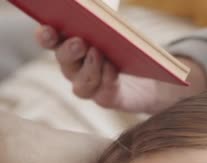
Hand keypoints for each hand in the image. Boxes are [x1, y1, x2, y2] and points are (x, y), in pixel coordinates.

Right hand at [34, 26, 206, 113]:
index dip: (46, 36)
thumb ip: (103, 23)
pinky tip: (112, 69)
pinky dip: (106, 80)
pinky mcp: (108, 98)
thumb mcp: (115, 30)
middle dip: (69, 51)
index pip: (50, 40)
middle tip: (79, 42)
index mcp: (70, 44)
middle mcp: (74, 68)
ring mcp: (90, 85)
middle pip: (64, 61)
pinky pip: (102, 93)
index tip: (48, 29)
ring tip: (98, 53)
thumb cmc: (127, 46)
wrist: (151, 76)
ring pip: (81, 83)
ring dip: (89, 68)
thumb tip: (100, 13)